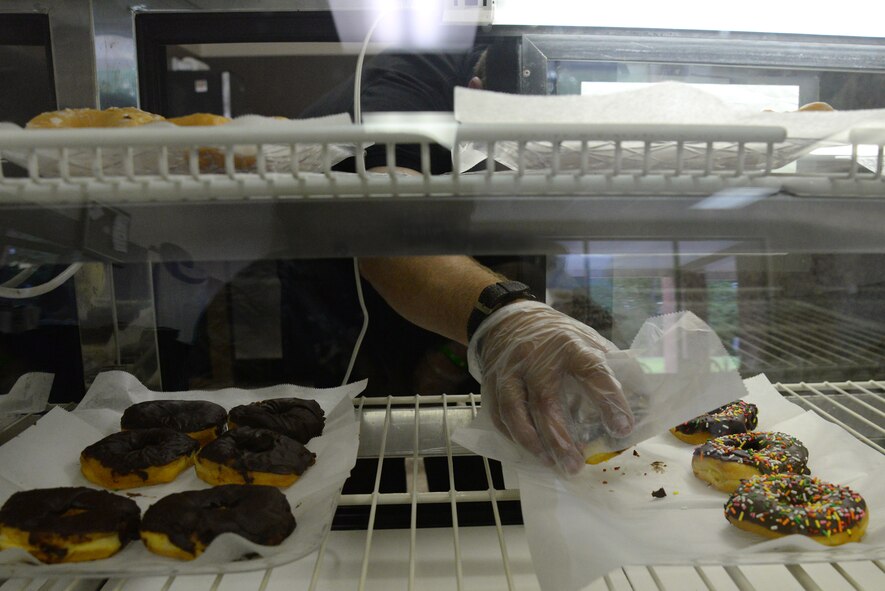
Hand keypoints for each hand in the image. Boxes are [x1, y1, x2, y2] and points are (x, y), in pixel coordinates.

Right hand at [467, 301, 634, 473]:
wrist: (511, 319)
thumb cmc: (558, 338)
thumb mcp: (588, 341)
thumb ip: (611, 369)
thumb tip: (644, 402)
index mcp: (570, 346)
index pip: (593, 372)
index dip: (608, 400)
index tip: (622, 428)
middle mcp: (536, 357)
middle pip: (545, 400)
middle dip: (560, 438)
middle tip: (575, 466)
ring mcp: (510, 370)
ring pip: (515, 411)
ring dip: (533, 442)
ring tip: (551, 463)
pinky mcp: (493, 383)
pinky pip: (499, 416)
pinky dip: (514, 437)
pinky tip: (531, 451)